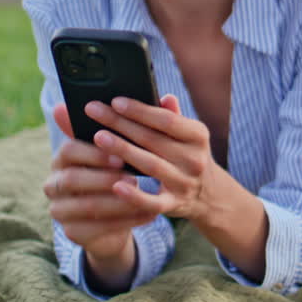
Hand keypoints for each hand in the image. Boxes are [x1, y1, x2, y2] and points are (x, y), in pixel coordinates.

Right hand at [44, 103, 152, 275]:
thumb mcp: (127, 149)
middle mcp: (55, 182)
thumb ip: (144, 126)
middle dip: (105, 178)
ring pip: (86, 206)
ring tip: (143, 197)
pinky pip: (97, 229)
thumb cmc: (122, 173)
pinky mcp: (72, 233)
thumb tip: (169, 98)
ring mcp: (61, 210)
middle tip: (134, 179)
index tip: (120, 156)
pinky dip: (125, 221)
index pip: (69, 149)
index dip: (94, 153)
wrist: (115, 216)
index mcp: (64, 156)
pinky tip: (149, 214)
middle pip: (72, 178)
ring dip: (117, 202)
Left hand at [87, 94, 219, 222]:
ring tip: (98, 137)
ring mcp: (184, 183)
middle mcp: (194, 159)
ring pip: (150, 165)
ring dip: (123, 150)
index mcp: (198, 136)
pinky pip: (152, 201)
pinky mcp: (173, 204)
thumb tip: (164, 96)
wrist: (208, 195)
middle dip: (121, 124)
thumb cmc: (186, 155)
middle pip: (153, 139)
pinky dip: (134, 195)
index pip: (166, 119)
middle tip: (94, 111)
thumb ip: (171, 116)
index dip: (140, 110)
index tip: (115, 101)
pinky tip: (115, 185)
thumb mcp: (187, 134)